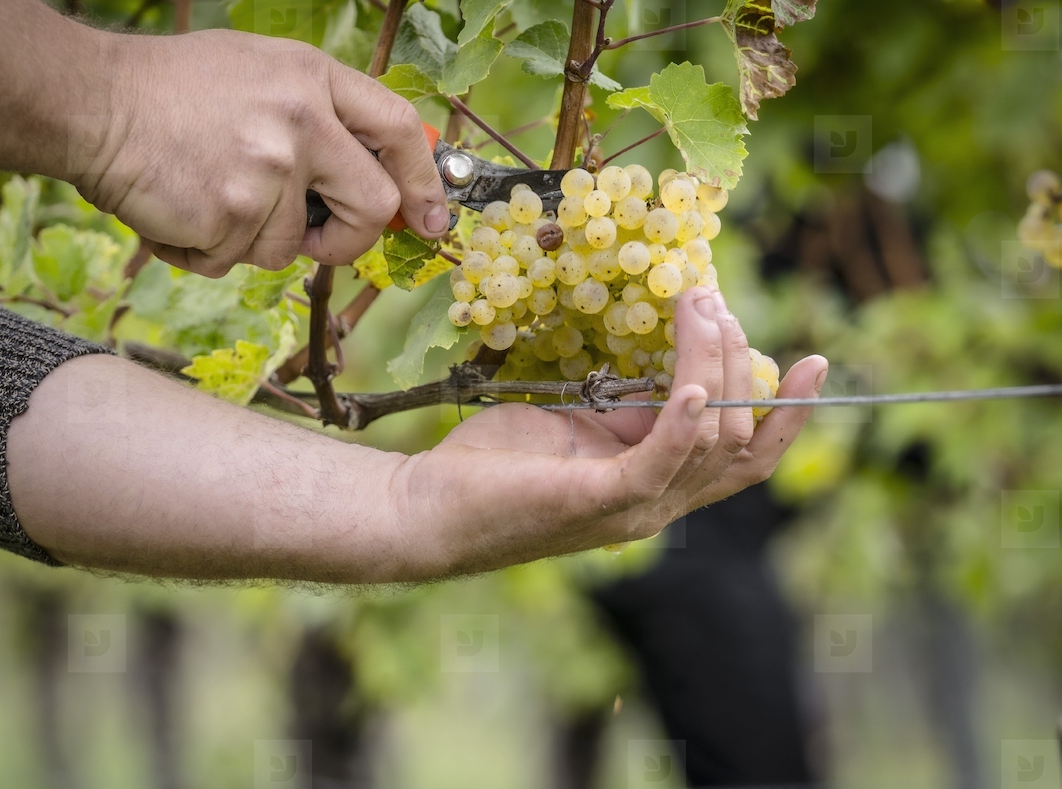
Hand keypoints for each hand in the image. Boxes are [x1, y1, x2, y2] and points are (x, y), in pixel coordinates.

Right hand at [0, 0, 448, 277]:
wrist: (90, 103)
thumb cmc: (172, 92)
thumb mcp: (258, 74)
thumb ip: (319, 116)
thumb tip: (375, 178)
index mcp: (312, 79)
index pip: (399, 130)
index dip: (425, 182)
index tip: (432, 220)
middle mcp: (301, 121)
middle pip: (373, 208)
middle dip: (350, 239)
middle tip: (317, 239)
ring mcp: (268, 170)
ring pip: (290, 248)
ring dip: (250, 240)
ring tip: (205, 196)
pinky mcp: (231, 214)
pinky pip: (237, 262)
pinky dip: (206, 251)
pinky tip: (178, 209)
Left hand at [389, 288, 827, 574]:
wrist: (426, 510)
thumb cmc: (493, 466)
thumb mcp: (575, 425)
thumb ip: (627, 409)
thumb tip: (668, 369)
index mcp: (655, 483)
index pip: (744, 455)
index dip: (785, 412)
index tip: (812, 359)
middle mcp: (658, 503)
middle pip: (737, 437)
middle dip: (735, 361)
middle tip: (713, 301)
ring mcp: (633, 508)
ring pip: (707, 437)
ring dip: (708, 366)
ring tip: (698, 308)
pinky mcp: (599, 502)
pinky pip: (660, 461)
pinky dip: (681, 421)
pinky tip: (685, 382)